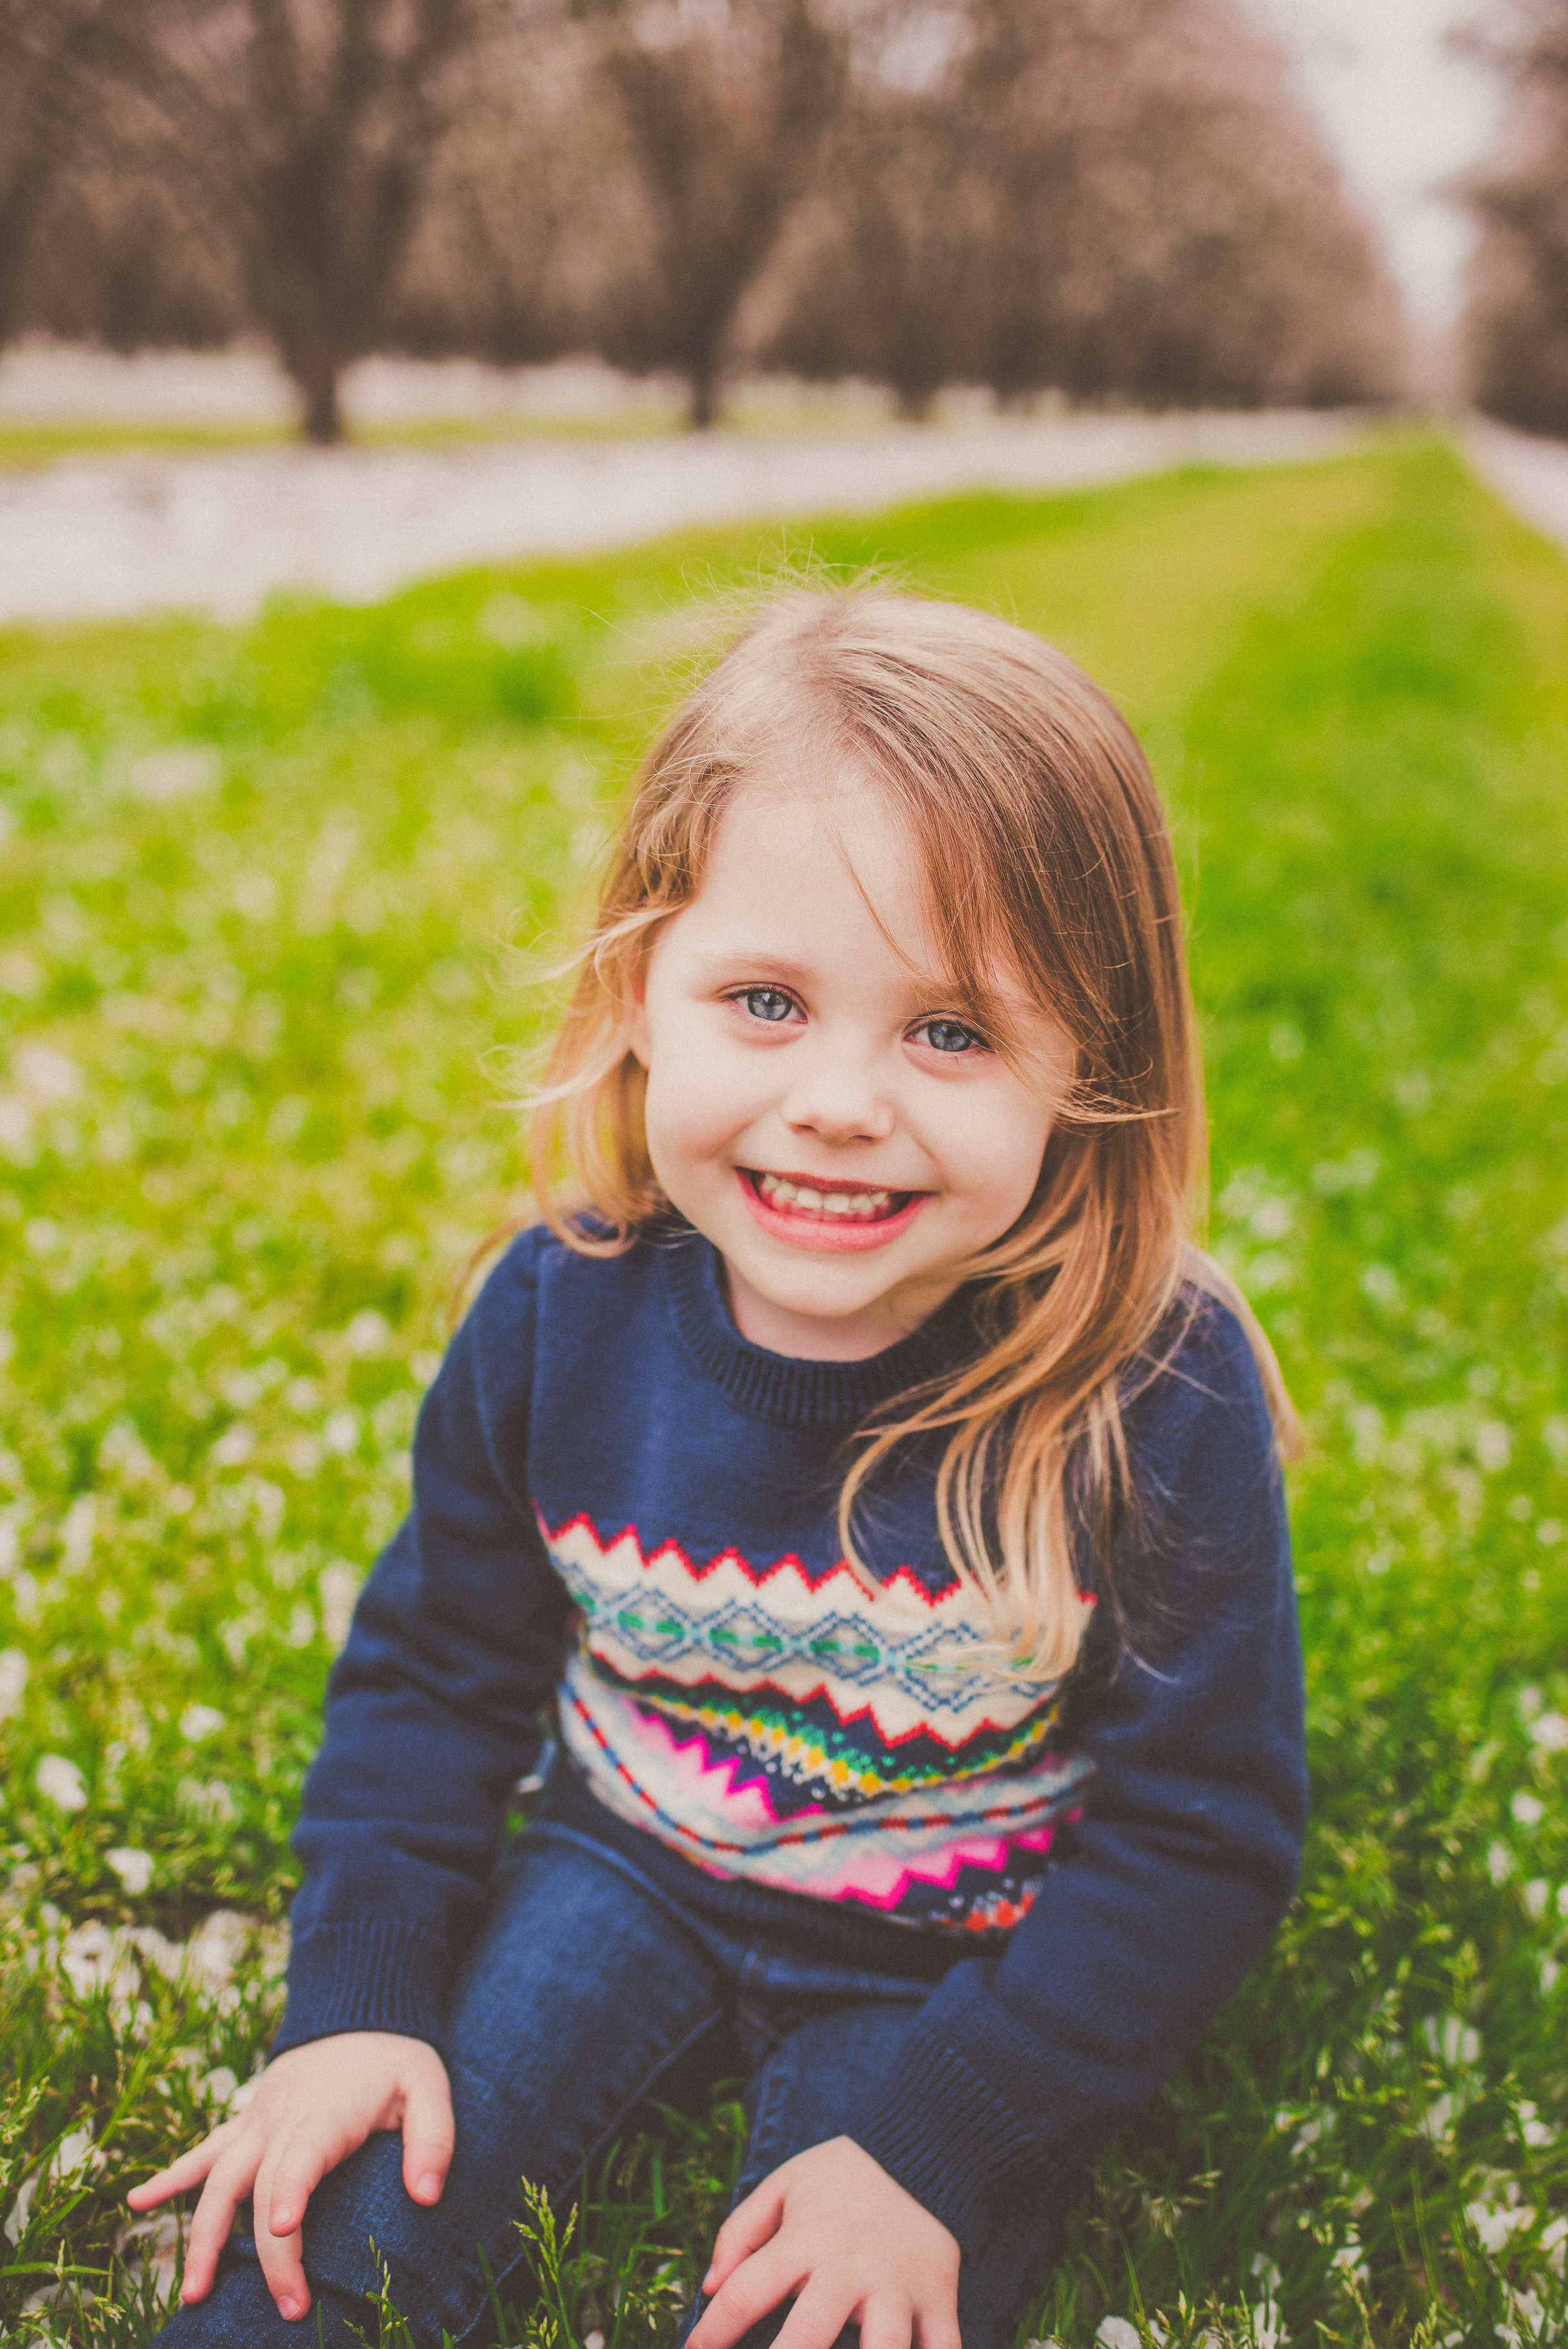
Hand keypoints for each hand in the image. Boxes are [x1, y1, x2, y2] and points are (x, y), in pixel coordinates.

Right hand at [126, 2031, 453, 2322]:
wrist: (357, 2008)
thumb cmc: (395, 2057)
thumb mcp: (430, 2086)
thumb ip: (434, 2138)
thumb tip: (427, 2197)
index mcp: (328, 2113)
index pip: (304, 2156)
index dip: (290, 2191)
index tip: (281, 2229)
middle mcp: (282, 2120)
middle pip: (259, 2188)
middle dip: (267, 2253)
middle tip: (286, 2307)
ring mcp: (257, 2121)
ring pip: (217, 2179)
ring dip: (202, 2235)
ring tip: (193, 2292)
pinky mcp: (246, 2122)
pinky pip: (203, 2151)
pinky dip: (170, 2177)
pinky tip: (137, 2201)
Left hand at [689, 2136, 960, 2348]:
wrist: (919, 2147)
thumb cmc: (841, 2178)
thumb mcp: (784, 2184)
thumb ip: (740, 2232)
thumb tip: (709, 2286)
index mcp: (805, 2240)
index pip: (745, 2294)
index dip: (711, 2335)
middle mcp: (849, 2268)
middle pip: (807, 2336)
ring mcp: (898, 2286)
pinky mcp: (939, 2297)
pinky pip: (944, 2348)